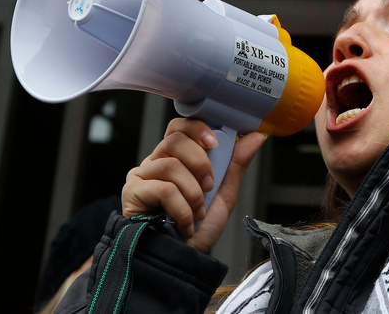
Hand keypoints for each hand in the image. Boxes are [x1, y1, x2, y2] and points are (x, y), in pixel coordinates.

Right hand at [122, 117, 266, 253]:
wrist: (182, 261)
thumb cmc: (199, 230)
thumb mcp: (223, 194)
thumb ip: (236, 163)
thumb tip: (255, 136)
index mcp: (174, 158)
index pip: (180, 127)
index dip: (197, 129)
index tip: (215, 143)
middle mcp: (155, 163)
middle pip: (175, 140)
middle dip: (200, 163)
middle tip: (208, 187)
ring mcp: (141, 177)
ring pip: (171, 165)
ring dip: (194, 193)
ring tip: (197, 213)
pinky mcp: (133, 194)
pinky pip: (163, 188)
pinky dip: (182, 208)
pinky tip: (184, 223)